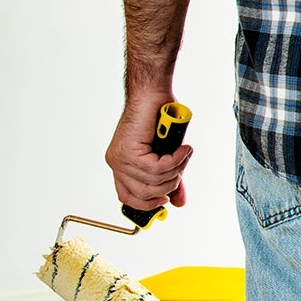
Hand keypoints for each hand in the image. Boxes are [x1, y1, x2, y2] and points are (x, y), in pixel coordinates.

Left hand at [105, 94, 193, 210]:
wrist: (153, 96)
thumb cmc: (159, 120)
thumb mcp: (167, 156)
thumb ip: (170, 179)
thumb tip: (178, 201)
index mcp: (123, 166)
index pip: (128, 197)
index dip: (148, 204)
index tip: (165, 200)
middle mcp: (117, 164)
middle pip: (143, 194)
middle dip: (169, 185)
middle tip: (180, 169)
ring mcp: (120, 158)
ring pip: (153, 182)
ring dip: (175, 169)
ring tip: (183, 154)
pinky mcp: (129, 151)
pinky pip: (156, 168)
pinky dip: (174, 160)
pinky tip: (181, 150)